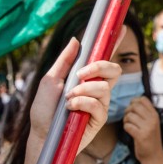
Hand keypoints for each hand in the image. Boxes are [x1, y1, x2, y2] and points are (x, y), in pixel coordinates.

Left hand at [29, 35, 123, 154]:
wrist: (41, 135)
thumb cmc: (44, 110)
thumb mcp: (50, 80)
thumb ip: (64, 61)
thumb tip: (76, 40)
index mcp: (86, 78)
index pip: (104, 58)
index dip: (114, 43)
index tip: (121, 28)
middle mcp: (96, 89)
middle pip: (114, 70)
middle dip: (99, 66)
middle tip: (80, 73)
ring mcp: (99, 104)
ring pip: (105, 87)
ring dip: (84, 89)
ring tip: (68, 98)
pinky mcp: (99, 119)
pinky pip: (99, 105)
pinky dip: (83, 102)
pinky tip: (71, 108)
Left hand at [123, 96, 162, 163]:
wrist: (154, 156)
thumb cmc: (150, 138)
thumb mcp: (152, 123)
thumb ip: (145, 113)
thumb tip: (133, 102)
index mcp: (155, 114)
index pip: (143, 99)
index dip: (134, 101)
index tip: (132, 109)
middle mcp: (152, 119)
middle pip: (134, 106)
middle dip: (127, 111)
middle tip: (128, 118)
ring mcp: (147, 128)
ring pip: (129, 116)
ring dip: (125, 120)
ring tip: (129, 125)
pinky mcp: (141, 136)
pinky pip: (127, 126)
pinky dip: (126, 128)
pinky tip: (129, 131)